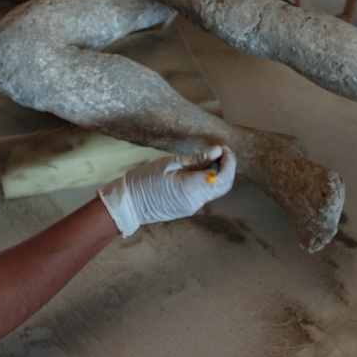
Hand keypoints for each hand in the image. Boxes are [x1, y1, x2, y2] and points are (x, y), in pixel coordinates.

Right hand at [98, 146, 235, 236]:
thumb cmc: (143, 180)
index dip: (229, 162)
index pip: (223, 178)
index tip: (223, 148)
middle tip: (219, 151)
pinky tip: (197, 169)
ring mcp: (192, 207)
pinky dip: (206, 180)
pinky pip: (204, 193)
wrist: (127, 204)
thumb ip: (196, 159)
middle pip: (223, 185)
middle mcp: (196, 202)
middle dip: (226, 167)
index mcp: (191, 190)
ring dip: (217, 173)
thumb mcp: (170, 163)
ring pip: (214, 189)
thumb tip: (217, 152)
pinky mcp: (187, 208)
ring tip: (206, 157)